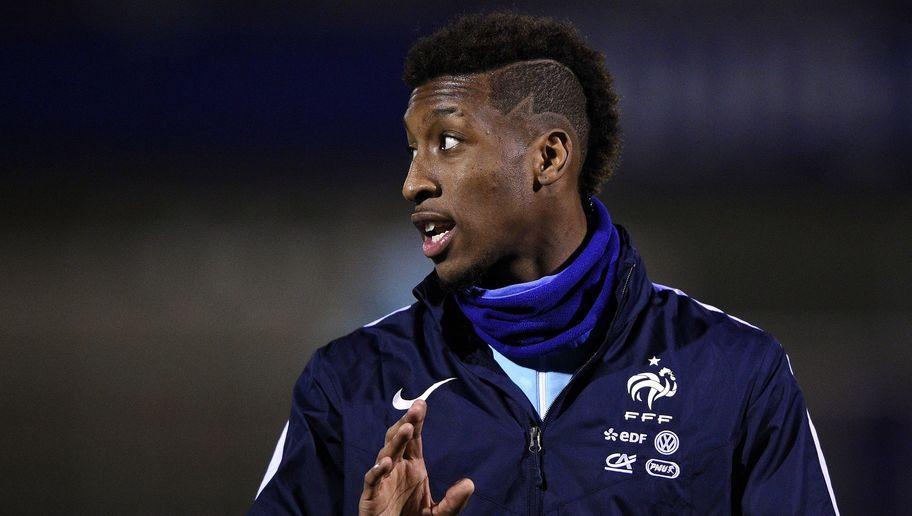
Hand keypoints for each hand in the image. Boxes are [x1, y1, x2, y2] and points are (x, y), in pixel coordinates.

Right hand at [359, 399, 473, 514]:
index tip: (422, 403)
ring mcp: (382, 480)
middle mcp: (397, 468)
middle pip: (399, 439)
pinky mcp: (370, 496)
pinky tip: (386, 463)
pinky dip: (377, 471)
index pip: (414, 438)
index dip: (416, 421)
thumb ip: (453, 502)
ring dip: (395, 442)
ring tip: (405, 429)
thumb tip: (469, 484)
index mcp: (413, 466)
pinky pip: (372, 480)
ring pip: (385, 454)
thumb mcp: (440, 514)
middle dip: (406, 423)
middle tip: (416, 409)